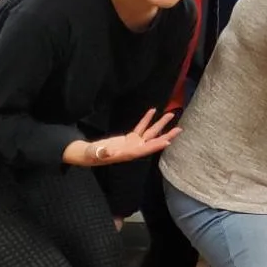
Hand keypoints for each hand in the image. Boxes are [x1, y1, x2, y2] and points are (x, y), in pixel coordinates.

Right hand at [64, 109, 181, 165]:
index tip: (168, 141)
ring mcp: (133, 143)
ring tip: (170, 115)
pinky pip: (140, 127)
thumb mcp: (95, 154)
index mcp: (128, 154)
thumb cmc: (91, 155)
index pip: (145, 150)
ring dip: (159, 124)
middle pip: (153, 141)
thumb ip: (103, 152)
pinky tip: (152, 111)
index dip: (155, 146)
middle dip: (166, 135)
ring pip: (149, 133)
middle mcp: (134, 149)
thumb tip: (108, 151)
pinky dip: (146, 120)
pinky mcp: (129, 138)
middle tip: (179, 129)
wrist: (87, 154)